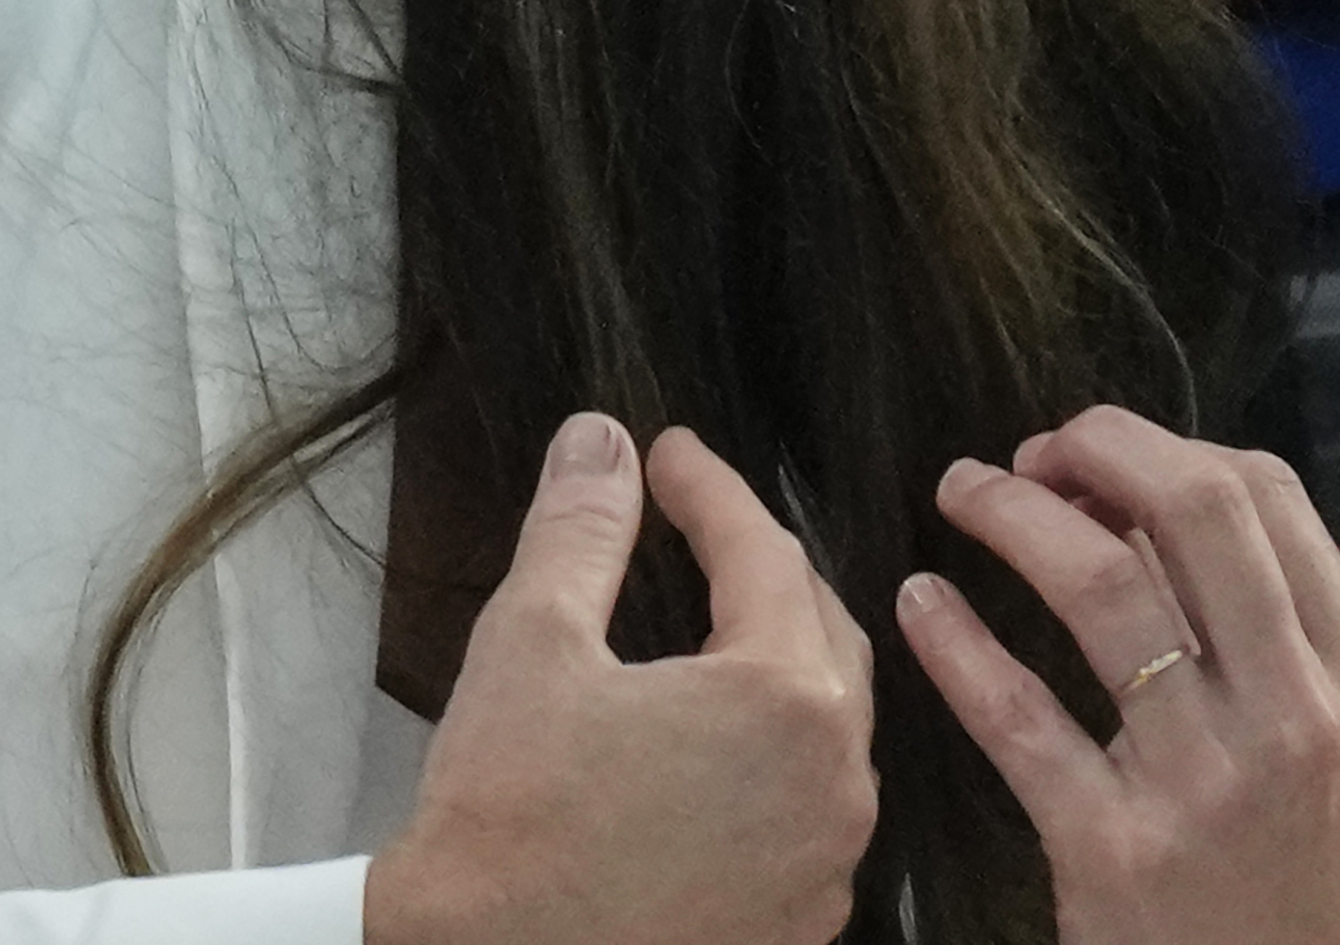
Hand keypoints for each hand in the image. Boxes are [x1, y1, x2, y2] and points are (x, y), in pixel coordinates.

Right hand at [365, 415, 879, 944]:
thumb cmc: (503, 821)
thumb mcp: (532, 646)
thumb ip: (581, 530)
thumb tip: (599, 442)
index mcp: (786, 697)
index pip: (764, 553)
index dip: (710, 492)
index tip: (670, 457)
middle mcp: (836, 780)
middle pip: (818, 632)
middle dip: (760, 570)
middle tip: (701, 528)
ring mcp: (827, 861)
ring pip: (826, 725)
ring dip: (778, 666)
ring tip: (717, 626)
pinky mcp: (801, 923)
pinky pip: (811, 812)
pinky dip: (776, 763)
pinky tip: (721, 747)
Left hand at [898, 408, 1339, 944]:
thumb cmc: (1305, 887)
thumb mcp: (1337, 755)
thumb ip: (1273, 639)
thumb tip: (1155, 519)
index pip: (1268, 494)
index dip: (1169, 445)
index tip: (1105, 457)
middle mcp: (1292, 710)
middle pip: (1196, 510)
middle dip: (1099, 448)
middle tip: (1031, 453)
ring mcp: (1204, 779)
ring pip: (1104, 588)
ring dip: (1016, 515)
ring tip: (964, 494)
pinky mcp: (1112, 849)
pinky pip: (1021, 718)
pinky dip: (958, 643)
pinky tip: (922, 603)